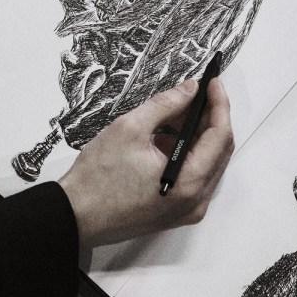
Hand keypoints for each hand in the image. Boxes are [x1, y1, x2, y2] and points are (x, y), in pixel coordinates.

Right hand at [57, 77, 233, 248]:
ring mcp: (186, 210)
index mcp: (189, 183)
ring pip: (207, 163)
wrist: (76, 216)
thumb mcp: (131, 128)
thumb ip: (166, 105)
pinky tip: (168, 133)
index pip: (219, 137)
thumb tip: (190, 89)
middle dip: (211, 117)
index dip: (219, 104)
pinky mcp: (175, 212)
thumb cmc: (98, 177)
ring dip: (198, 133)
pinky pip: (194, 176)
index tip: (213, 80)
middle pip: (218, 151)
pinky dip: (187, 152)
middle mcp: (195, 202)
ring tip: (180, 107)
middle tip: (199, 91)